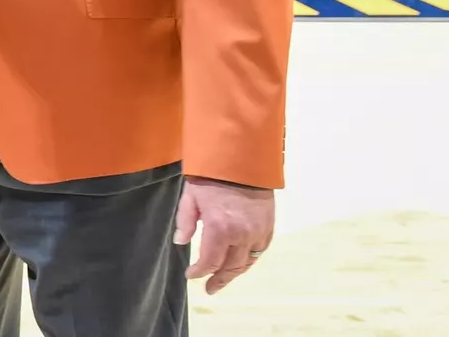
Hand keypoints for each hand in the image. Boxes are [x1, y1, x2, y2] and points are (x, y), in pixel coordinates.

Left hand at [174, 178, 275, 294]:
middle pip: (230, 267)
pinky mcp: (268, 227)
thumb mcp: (191, 196)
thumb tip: (180, 242)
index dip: (199, 271)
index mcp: (220, 228)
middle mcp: (242, 235)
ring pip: (247, 262)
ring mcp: (258, 232)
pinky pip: (259, 251)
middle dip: (218, 279)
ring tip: (223, 279)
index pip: (210, 261)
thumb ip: (185, 221)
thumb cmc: (212, 176)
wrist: (243, 160)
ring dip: (234, 273)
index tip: (191, 274)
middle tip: (209, 288)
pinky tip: (240, 263)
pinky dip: (249, 260)